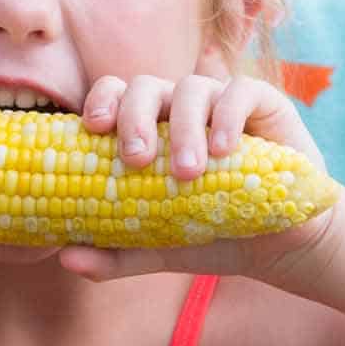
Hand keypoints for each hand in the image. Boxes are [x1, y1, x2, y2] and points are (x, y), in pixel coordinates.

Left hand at [62, 72, 336, 284]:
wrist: (280, 248)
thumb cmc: (213, 236)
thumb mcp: (159, 250)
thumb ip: (115, 254)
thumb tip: (65, 258)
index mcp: (148, 130)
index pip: (115, 96)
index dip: (101, 102)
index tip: (92, 129)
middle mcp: (180, 109)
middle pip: (147, 87)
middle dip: (135, 117)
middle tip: (136, 159)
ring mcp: (221, 103)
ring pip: (192, 89)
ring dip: (185, 128)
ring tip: (187, 173)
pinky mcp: (264, 104)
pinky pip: (241, 92)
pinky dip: (228, 116)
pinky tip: (224, 150)